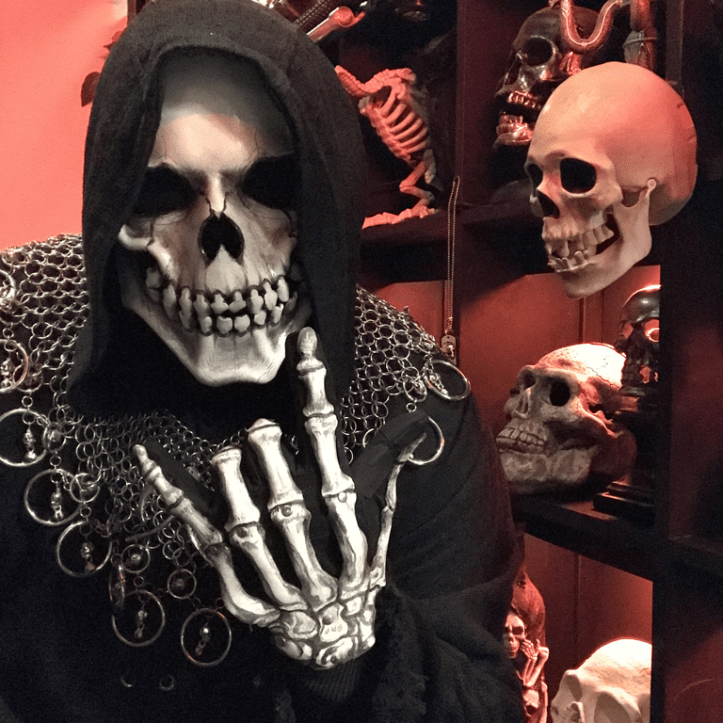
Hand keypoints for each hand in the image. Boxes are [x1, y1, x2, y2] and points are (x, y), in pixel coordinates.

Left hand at [133, 327, 422, 669]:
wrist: (336, 636)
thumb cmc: (357, 567)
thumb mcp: (379, 520)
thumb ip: (389, 468)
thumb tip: (419, 424)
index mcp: (346, 519)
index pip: (332, 447)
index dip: (316, 392)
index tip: (303, 345)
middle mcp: (312, 545)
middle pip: (286, 493)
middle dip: (270, 453)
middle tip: (262, 434)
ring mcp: (275, 574)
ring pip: (245, 524)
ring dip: (231, 484)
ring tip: (229, 458)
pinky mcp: (244, 593)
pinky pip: (202, 542)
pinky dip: (173, 499)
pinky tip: (149, 459)